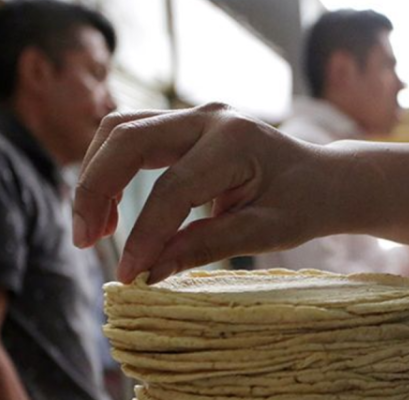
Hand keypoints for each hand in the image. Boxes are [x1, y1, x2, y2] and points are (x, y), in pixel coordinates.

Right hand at [73, 103, 352, 282]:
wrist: (324, 179)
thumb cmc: (302, 206)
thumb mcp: (265, 234)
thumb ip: (206, 247)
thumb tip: (150, 273)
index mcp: (236, 142)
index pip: (172, 190)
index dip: (144, 235)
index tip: (128, 275)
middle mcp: (210, 117)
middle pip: (128, 139)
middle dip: (95, 190)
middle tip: (84, 241)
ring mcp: (195, 114)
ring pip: (120, 129)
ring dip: (95, 176)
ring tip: (93, 231)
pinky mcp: (183, 123)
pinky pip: (131, 134)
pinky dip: (109, 168)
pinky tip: (108, 212)